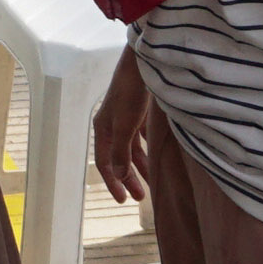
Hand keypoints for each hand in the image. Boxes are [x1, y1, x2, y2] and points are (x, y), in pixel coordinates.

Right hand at [91, 68, 154, 205]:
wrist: (142, 63)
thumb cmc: (130, 93)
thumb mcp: (125, 125)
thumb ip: (122, 152)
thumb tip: (119, 176)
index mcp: (103, 129)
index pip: (105, 162)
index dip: (113, 182)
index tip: (123, 200)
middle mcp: (112, 125)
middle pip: (119, 158)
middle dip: (129, 178)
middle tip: (140, 198)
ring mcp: (126, 118)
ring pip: (133, 149)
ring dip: (142, 166)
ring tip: (153, 182)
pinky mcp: (139, 111)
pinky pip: (143, 137)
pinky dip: (150, 149)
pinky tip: (159, 156)